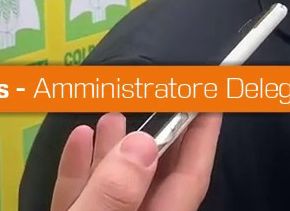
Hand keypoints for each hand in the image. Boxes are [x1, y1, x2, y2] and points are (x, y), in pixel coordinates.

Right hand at [51, 112, 221, 210]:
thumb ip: (116, 191)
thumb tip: (142, 143)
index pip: (191, 176)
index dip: (204, 135)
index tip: (211, 98)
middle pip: (156, 173)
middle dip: (157, 131)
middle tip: (160, 93)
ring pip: (117, 181)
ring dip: (114, 144)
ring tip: (112, 112)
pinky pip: (83, 195)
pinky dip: (80, 167)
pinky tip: (79, 137)